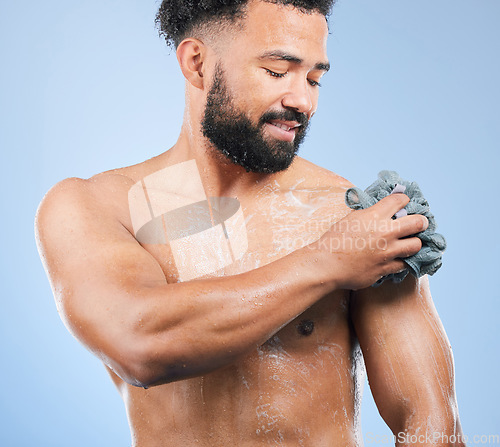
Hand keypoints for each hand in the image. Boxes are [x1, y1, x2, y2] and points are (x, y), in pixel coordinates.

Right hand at [312, 194, 427, 289]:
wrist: (326, 264)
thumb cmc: (333, 240)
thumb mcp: (350, 219)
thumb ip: (369, 214)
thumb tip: (380, 210)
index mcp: (375, 216)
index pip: (400, 200)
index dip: (405, 200)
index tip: (405, 203)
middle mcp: (385, 232)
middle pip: (418, 222)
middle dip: (421, 222)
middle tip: (419, 223)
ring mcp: (387, 252)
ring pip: (416, 245)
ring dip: (414, 243)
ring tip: (409, 243)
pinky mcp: (385, 268)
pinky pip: (404, 264)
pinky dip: (403, 260)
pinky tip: (399, 258)